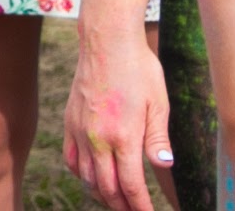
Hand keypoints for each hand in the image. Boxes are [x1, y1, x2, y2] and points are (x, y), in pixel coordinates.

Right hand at [62, 30, 175, 210]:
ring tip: (116, 201)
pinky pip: (71, 158)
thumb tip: (164, 165)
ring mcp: (80, 130)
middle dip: (122, 206)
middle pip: (107, 188)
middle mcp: (98, 138)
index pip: (130, 185)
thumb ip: (158, 138)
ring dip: (102, 195)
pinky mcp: (70, 121)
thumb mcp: (158, 102)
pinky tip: (92, 177)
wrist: (106, 41)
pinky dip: (81, 175)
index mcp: (123, 135)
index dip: (140, 206)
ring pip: (87, 178)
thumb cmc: (138, 68)